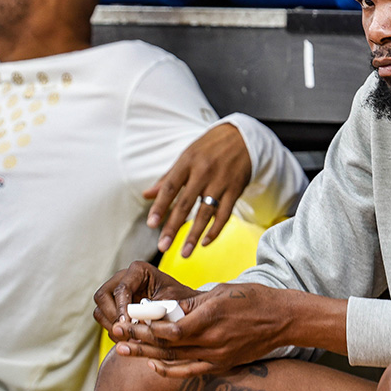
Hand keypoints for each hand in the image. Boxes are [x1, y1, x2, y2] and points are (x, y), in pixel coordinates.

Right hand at [93, 261, 198, 334]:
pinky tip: (129, 339)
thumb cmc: (181, 300)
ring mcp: (115, 292)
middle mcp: (123, 278)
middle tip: (125, 333)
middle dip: (112, 317)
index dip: (122, 308)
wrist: (184, 307)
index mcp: (139, 270)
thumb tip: (138, 322)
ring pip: (100, 310)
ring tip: (128, 338)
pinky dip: (114, 331)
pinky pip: (104, 320)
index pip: (121, 289)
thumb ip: (156, 309)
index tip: (129, 324)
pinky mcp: (114, 307)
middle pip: (102, 296)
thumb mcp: (173, 301)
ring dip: (111, 326)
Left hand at [111, 282, 294, 377]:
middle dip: (139, 341)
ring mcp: (217, 356)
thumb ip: (192, 304)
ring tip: (124, 352)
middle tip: (117, 336)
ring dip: (147, 356)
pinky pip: (190, 371)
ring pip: (174, 360)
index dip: (146, 327)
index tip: (128, 320)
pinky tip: (154, 366)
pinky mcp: (222, 365)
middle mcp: (212, 342)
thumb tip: (165, 309)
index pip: (170, 329)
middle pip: (167, 345)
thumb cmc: (253, 299)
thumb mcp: (221, 292)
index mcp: (211, 319)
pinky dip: (170, 370)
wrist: (283, 320)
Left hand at [143, 123, 251, 257]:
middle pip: (185, 204)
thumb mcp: (187, 157)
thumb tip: (147, 195)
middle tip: (162, 246)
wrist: (243, 137)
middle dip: (173, 227)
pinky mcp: (235, 190)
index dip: (160, 206)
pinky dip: (215, 230)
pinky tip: (205, 243)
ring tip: (184, 253)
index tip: (151, 224)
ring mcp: (221, 182)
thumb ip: (168, 178)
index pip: (170, 187)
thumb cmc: (209, 148)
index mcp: (187, 162)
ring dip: (194, 235)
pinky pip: (224, 214)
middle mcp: (203, 172)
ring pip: (205, 213)